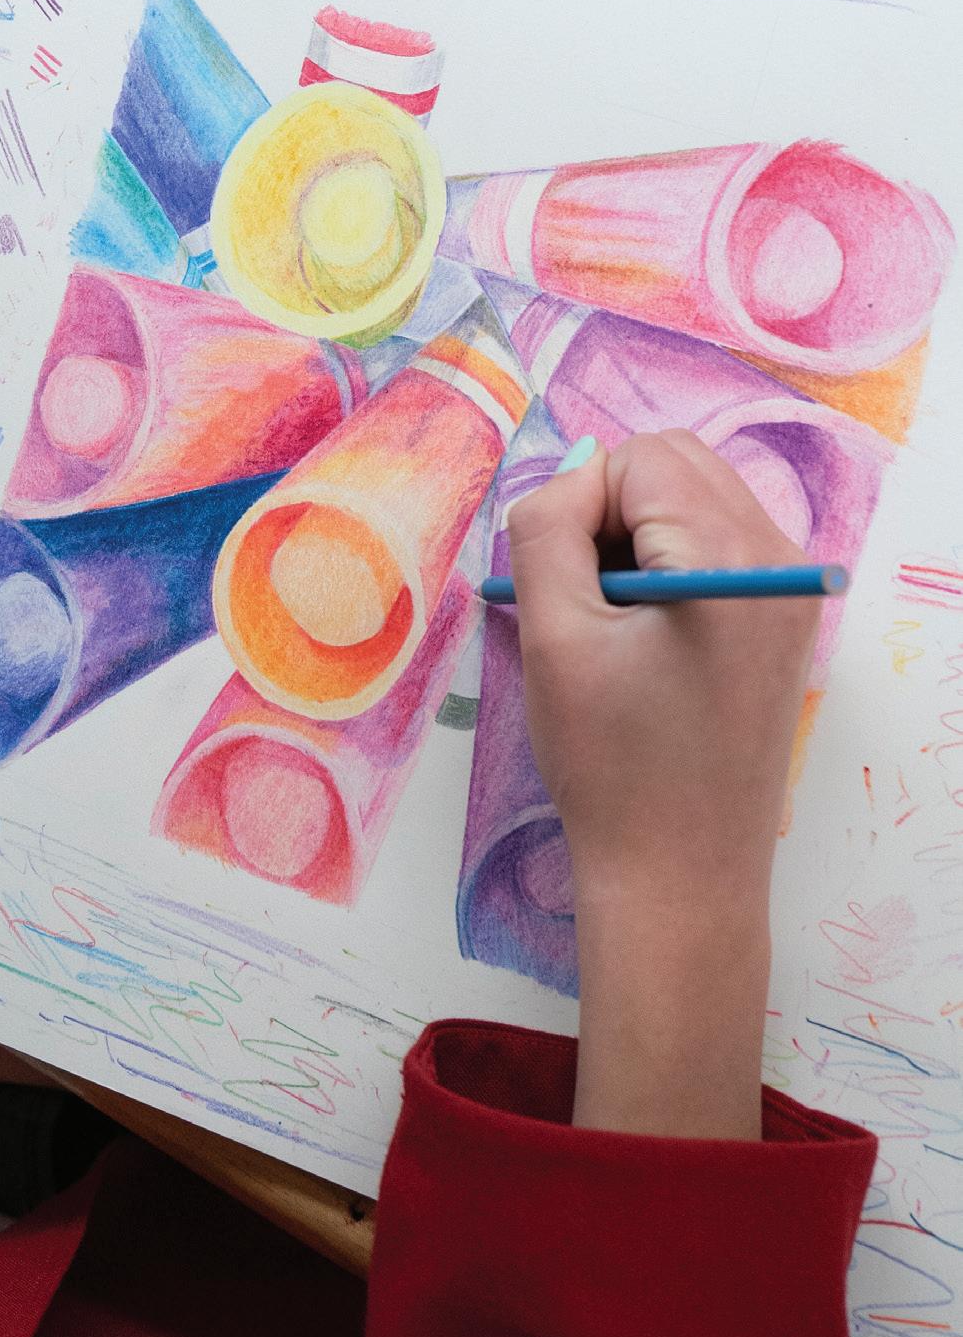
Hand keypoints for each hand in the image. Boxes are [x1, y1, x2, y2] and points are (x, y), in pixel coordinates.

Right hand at [506, 431, 818, 1139]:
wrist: (678, 876)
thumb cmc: (612, 767)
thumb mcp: (555, 638)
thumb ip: (545, 532)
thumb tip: (562, 486)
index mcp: (732, 558)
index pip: (639, 459)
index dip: (578, 504)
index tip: (560, 587)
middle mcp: (781, 558)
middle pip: (677, 465)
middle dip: (610, 510)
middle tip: (578, 597)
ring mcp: (789, 590)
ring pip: (694, 501)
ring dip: (634, 537)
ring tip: (607, 623)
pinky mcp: (781, 622)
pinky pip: (714, 548)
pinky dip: (664, 567)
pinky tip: (640, 638)